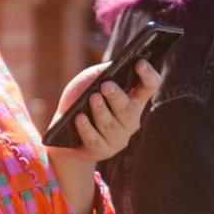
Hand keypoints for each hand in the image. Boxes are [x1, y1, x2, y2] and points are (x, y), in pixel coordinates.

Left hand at [43, 60, 160, 213]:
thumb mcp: (93, 79)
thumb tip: (111, 69)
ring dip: (101, 111)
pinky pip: (94, 140)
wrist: (63, 128)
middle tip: (106, 85)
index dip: (147, 75)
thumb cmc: (82, 97)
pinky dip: (86, 128)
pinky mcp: (101, 150)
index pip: (149, 86)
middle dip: (117, 96)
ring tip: (92, 99)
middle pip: (128, 108)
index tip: (140, 62)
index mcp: (134, 99)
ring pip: (111, 125)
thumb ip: (104, 72)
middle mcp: (130, 120)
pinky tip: (79, 118)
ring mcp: (118, 138)